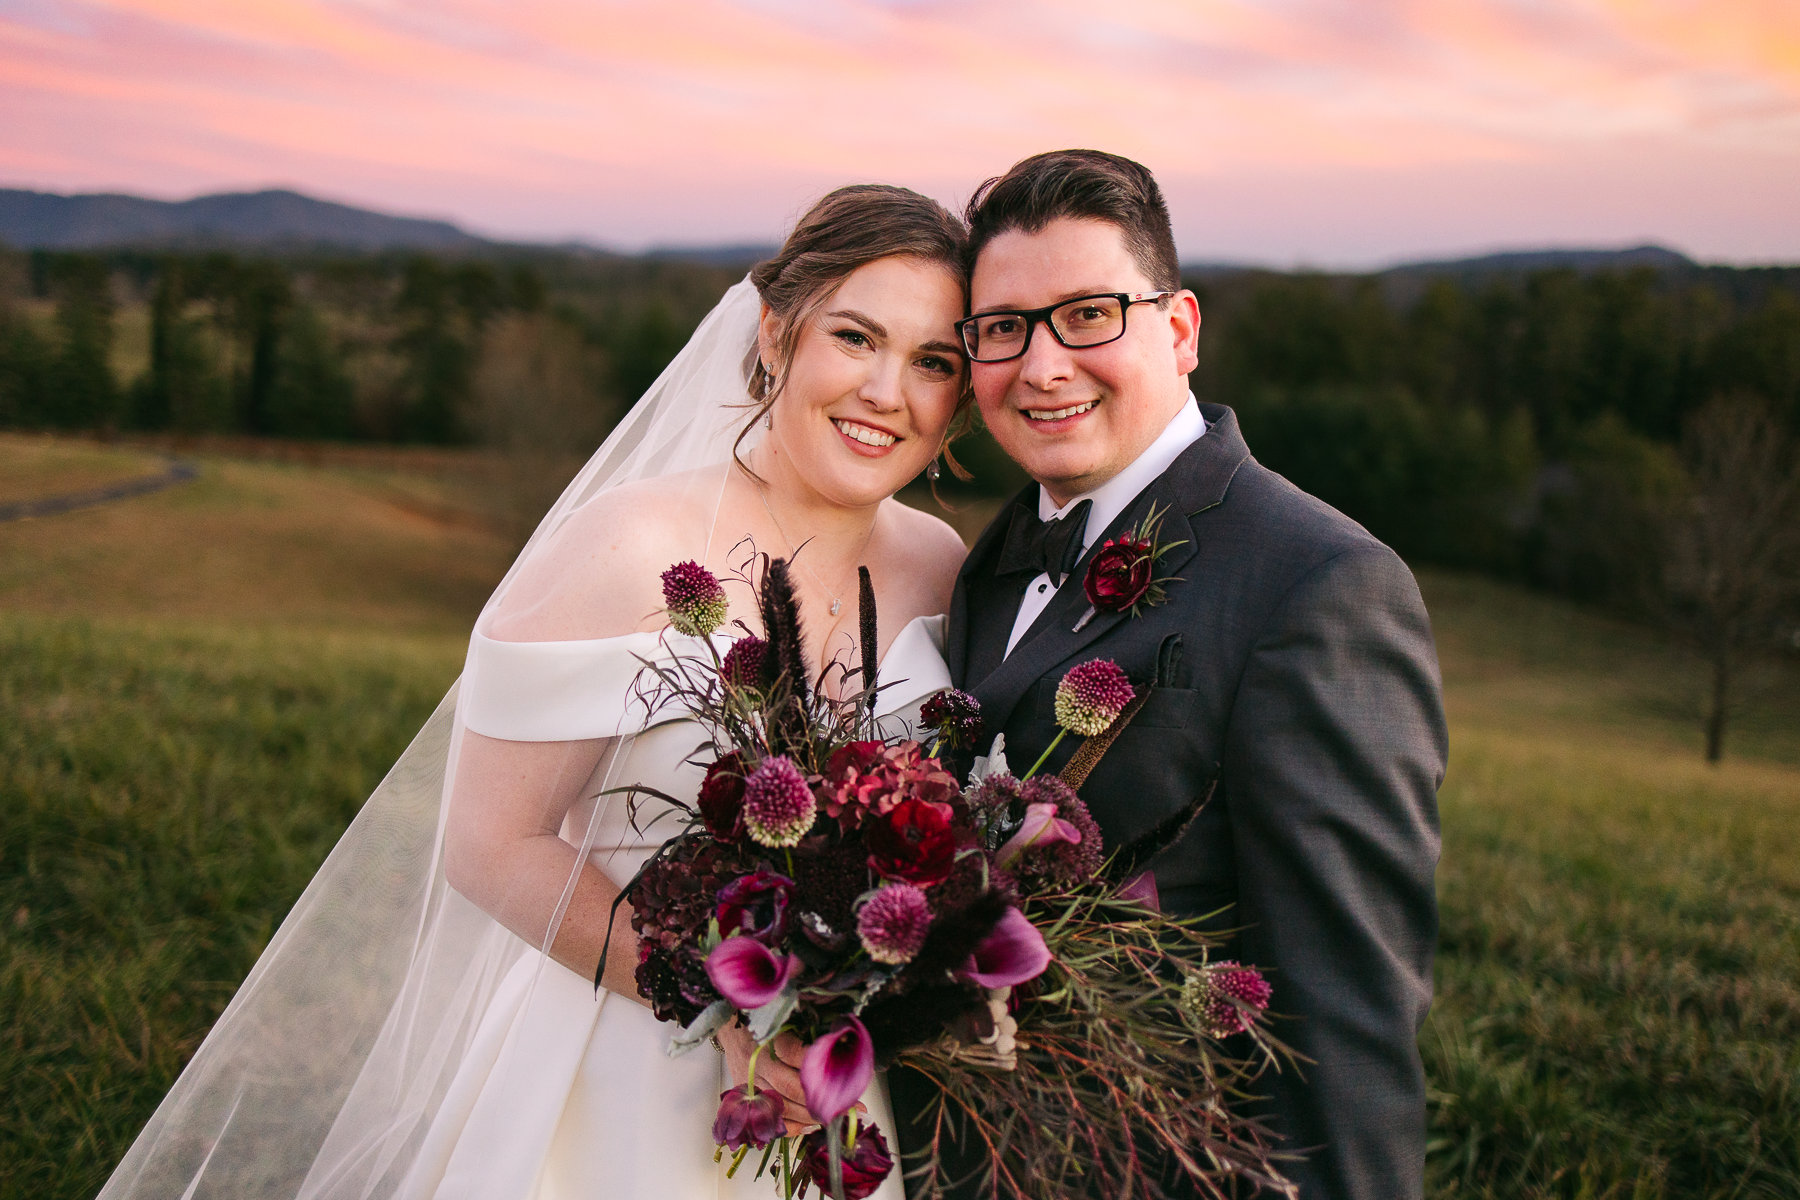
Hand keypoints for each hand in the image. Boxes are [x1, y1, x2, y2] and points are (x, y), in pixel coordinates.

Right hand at [716, 1023, 865, 1137]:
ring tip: (837, 1119)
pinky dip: (793, 1127)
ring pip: (782, 1107)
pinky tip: (812, 1127)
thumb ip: (807, 1039)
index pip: (796, 1055)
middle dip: (822, 1100)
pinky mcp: (747, 1101)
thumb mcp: (786, 1024)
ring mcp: (750, 1086)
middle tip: (850, 1107)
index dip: (821, 1069)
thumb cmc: (767, 1027)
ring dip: (812, 1116)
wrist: (733, 1032)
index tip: (847, 1078)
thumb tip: (842, 1051)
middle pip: (791, 1087)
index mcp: (768, 1040)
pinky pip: (771, 1120)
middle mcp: (757, 1064)